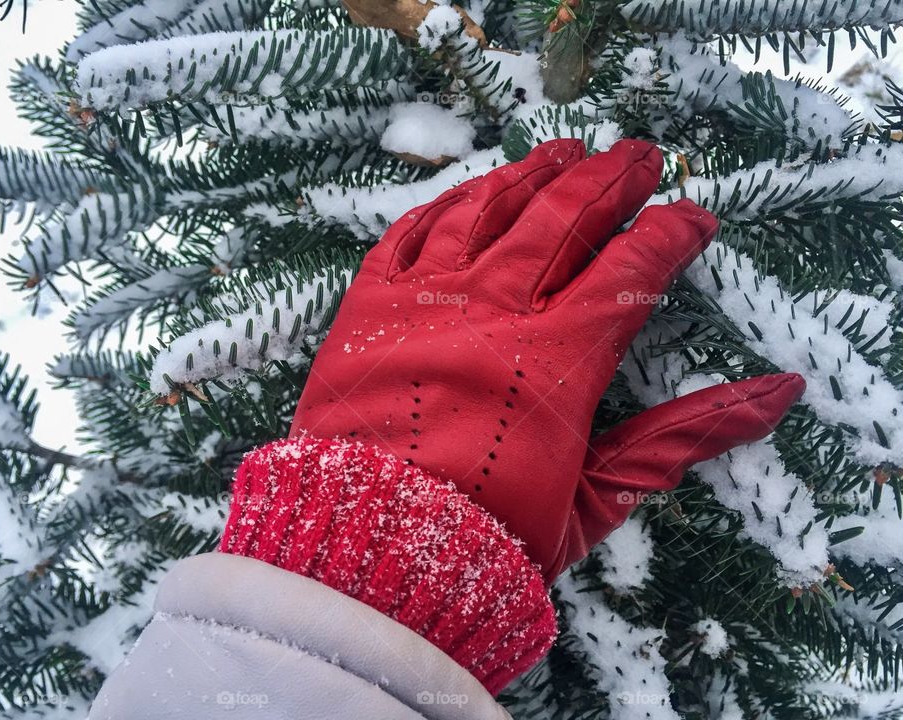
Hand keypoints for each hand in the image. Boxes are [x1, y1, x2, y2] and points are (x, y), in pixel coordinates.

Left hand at [292, 138, 803, 579]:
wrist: (369, 552)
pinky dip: (448, 205)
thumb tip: (777, 394)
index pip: (629, 272)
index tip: (694, 217)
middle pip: (561, 220)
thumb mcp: (597, 497)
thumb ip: (683, 436)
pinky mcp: (367, 307)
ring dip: (532, 174)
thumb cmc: (490, 537)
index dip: (669, 235)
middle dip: (610, 180)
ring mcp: (423, 301)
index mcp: (554, 361)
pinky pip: (409, 233)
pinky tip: (471, 192)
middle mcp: (490, 313)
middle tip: (639, 156)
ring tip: (564, 151)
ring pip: (486, 210)